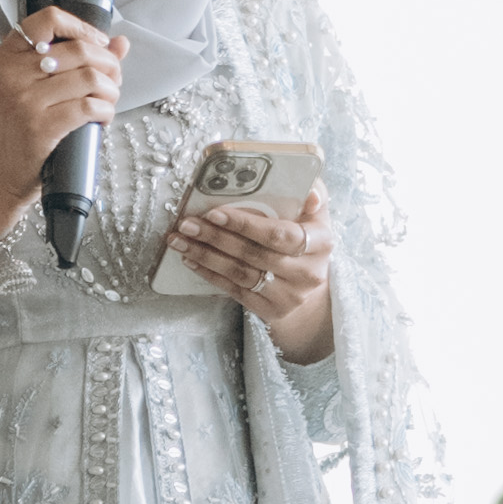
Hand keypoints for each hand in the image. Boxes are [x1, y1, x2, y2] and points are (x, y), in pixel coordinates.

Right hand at [0, 7, 123, 242]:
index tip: (98, 44)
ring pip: (90, 78)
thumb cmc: (18, 126)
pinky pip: (89, 106)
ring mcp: (25, 100)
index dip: (83, 28)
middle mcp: (13, 73)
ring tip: (108, 101)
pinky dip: (106, 111)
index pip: (49, 20)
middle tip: (112, 80)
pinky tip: (102, 118)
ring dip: (111, 90)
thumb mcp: (31, 86)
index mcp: (8, 55)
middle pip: (80, 50)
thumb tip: (120, 43)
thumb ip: (73, 60)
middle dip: (109, 64)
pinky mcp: (41, 127)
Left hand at [171, 177, 332, 353]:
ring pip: (240, 273)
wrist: (309, 284)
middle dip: (216, 237)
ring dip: (206, 255)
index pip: (281, 234)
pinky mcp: (271, 310)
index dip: (246, 224)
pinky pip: (235, 290)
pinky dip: (210, 274)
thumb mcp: (315, 213)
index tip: (215, 213)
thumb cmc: (305, 237)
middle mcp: (308, 273)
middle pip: (255, 254)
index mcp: (321, 243)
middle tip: (187, 224)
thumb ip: (311, 192)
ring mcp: (289, 296)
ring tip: (181, 241)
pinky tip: (192, 259)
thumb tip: (309, 194)